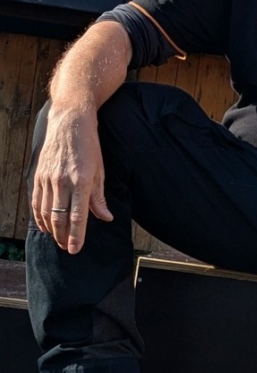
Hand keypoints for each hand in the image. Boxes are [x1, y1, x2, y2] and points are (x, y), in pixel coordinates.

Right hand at [31, 106, 113, 254]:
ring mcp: (48, 180)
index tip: (76, 249)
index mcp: (83, 180)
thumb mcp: (101, 169)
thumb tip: (105, 218)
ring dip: (52, 230)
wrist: (69, 123)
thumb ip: (99, 197)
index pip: (78, 215)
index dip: (77, 235)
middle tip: (68, 248)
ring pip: (46, 213)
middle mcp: (63, 182)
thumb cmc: (89, 146)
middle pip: (60, 218)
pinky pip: (36, 203)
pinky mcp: (38, 177)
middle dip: (63, 237)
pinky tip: (46, 226)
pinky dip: (40, 218)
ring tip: (59, 240)